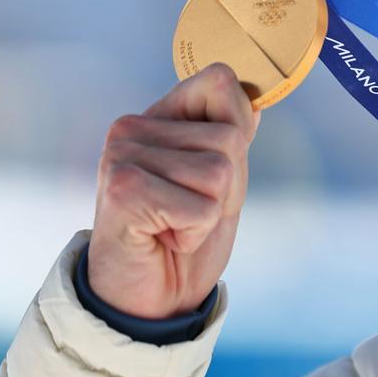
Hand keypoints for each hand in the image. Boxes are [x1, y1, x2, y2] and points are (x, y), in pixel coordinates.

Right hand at [87, 63, 259, 318]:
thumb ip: (232, 132)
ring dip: (209, 210)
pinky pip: (202, 207)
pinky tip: (164, 238)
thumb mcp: (222, 176)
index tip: (206, 172)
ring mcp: (122, 156)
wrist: (151, 295)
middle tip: (186, 209)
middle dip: (225, 185)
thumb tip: (255, 100)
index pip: (220, 81)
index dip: (235, 132)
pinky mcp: (124, 191)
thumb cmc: (184, 231)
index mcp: (156, 115)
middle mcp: (131, 128)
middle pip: (229, 137)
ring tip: (174, 223)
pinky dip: (194, 232)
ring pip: (219, 172)